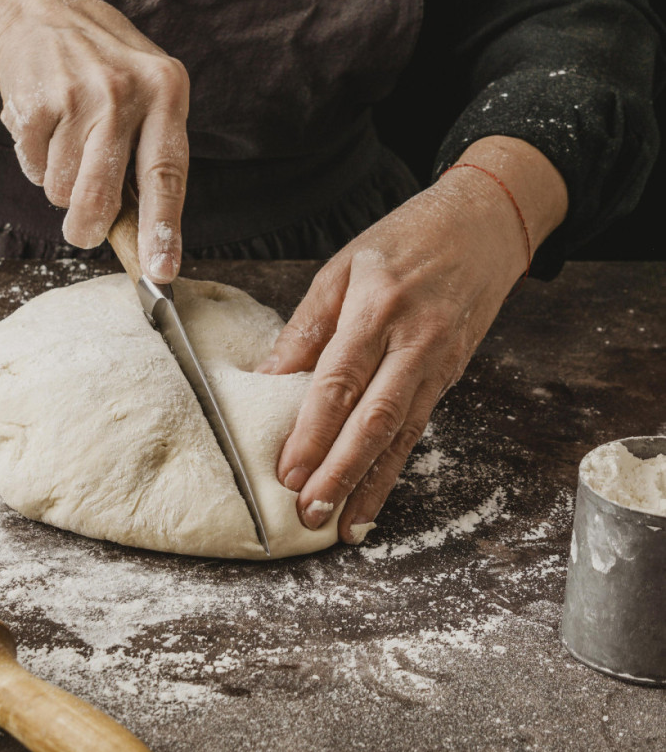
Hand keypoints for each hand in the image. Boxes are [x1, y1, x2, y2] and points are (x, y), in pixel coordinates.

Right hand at [0, 0, 188, 281]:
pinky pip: (34, 169)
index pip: (167, 174)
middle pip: (102, 196)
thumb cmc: (106, 75)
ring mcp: (78, 92)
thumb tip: (149, 246)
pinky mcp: (35, 100)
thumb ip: (152, 160)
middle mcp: (125, 90)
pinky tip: (47, 127)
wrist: (42, 15)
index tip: (160, 272)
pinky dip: (36, 161)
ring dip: (61, 183)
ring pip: (63, 190)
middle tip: (82, 231)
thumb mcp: (147, 97)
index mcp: (167, 91)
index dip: (162, 229)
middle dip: (88, 226)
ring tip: (68, 143)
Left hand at [259, 137, 567, 542]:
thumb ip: (306, 327)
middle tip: (310, 514)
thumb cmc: (404, 240)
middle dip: (341, 473)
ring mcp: (437, 363)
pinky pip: (419, 429)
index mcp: (376, 309)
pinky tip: (376, 495)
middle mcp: (412, 342)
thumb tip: (268, 377)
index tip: (286, 472)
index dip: (312, 432)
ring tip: (342, 526)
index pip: (339, 382)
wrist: (483, 225)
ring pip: (401, 435)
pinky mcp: (450, 376)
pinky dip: (395, 467)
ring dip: (371, 485)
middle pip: (374, 420)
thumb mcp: (343, 268)